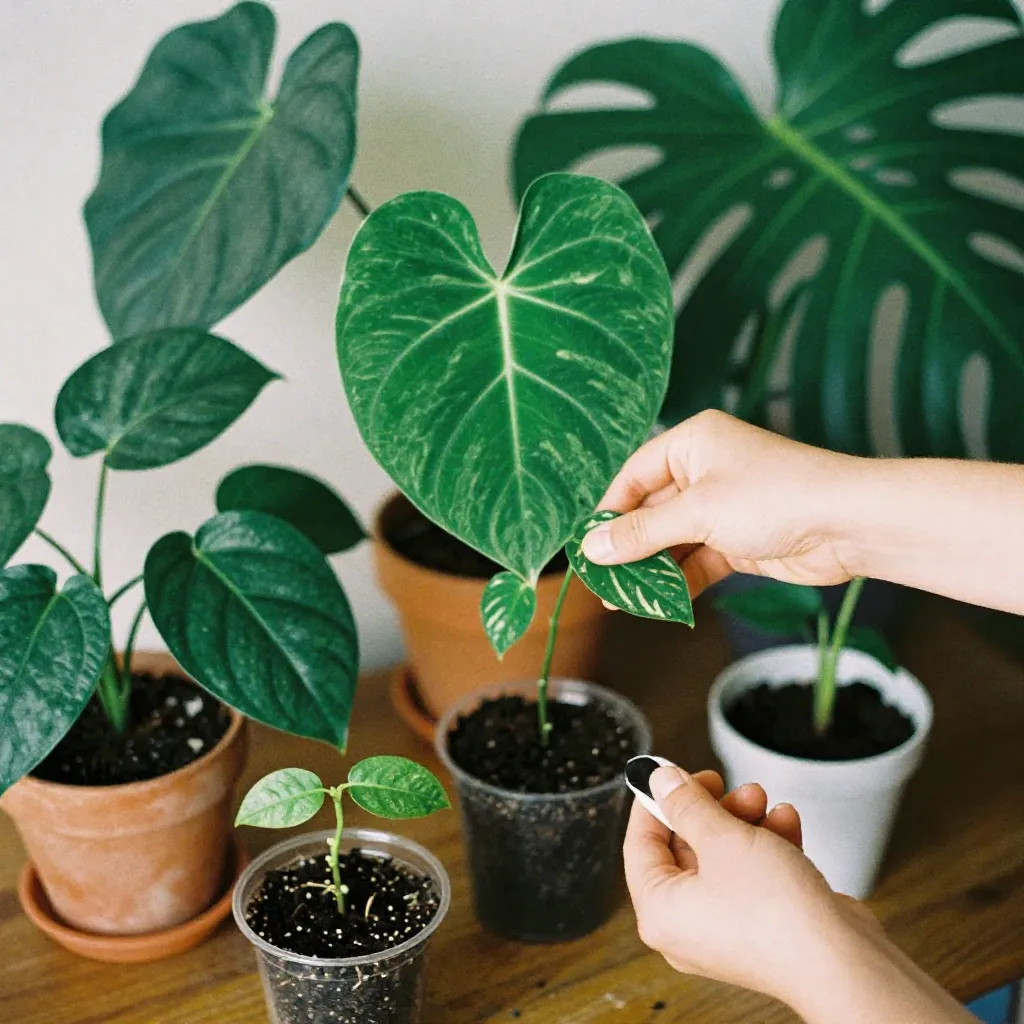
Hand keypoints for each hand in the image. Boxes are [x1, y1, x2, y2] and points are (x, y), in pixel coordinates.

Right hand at [583, 410, 860, 598]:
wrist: (848, 524)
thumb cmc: (774, 497)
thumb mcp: (697, 512)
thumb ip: (642, 533)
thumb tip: (592, 549)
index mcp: (692, 443)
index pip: (634, 475)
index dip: (609, 511)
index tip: (587, 546)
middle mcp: (705, 470)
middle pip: (651, 511)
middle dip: (628, 547)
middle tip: (601, 581)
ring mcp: (723, 508)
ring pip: (673, 541)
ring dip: (651, 570)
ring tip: (623, 600)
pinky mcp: (739, 541)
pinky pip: (696, 561)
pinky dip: (679, 581)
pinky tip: (658, 603)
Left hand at [626, 765, 871, 1006]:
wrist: (843, 960)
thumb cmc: (776, 912)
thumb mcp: (721, 838)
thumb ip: (687, 804)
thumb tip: (660, 781)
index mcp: (660, 912)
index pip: (639, 844)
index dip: (654, 802)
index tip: (669, 773)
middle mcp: (687, 927)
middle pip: (685, 848)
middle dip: (712, 809)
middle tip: (728, 785)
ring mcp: (725, 929)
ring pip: (723, 857)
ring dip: (745, 822)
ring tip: (764, 800)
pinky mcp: (761, 926)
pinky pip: (752, 875)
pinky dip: (767, 846)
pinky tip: (786, 822)